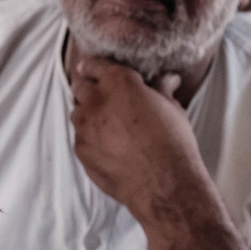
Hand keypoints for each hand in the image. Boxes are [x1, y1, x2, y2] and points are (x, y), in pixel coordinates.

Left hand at [66, 51, 211, 222]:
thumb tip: (168, 80)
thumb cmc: (172, 144)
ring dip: (87, 114)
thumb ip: (162, 90)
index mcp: (119, 83)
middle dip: (88, 88)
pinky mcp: (81, 151)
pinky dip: (90, 138)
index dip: (94, 66)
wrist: (164, 184)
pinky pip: (80, 138)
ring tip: (105, 124)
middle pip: (79, 86)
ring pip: (78, 113)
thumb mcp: (173, 109)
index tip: (92, 68)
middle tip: (100, 95)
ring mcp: (85, 127)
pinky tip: (106, 147)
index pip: (96, 65)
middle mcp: (96, 101)